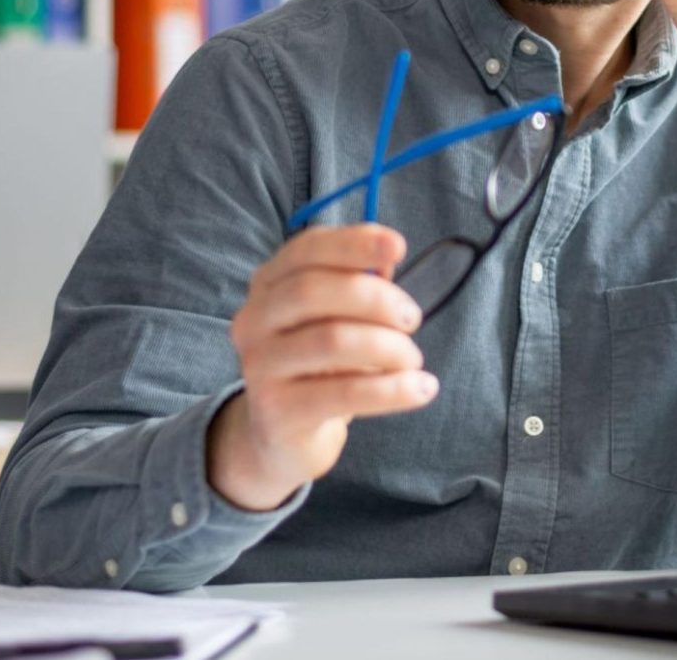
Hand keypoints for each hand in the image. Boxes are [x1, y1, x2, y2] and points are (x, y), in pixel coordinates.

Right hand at [207, 224, 437, 510]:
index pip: (306, 249)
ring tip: (413, 358)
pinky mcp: (277, 413)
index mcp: (269, 283)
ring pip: (331, 340)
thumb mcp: (338, 316)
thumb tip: (388, 255)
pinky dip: (393, 389)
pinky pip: (344, 393)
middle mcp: (254, 320)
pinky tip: (422, 387)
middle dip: (375, 298)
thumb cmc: (321, 361)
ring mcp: (259, 367)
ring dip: (388, 346)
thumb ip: (361, 281)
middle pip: (312, 290)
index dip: (354, 243)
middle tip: (412, 318)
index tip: (399, 246)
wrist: (284, 434)